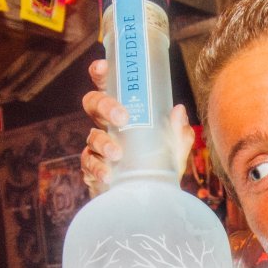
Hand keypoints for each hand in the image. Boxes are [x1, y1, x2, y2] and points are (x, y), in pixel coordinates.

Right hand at [81, 58, 196, 195]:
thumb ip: (178, 133)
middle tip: (122, 117)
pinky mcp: (92, 169)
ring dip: (103, 143)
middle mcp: (106, 126)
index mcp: (123, 113)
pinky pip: (89, 163)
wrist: (148, 200)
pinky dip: (98, 168)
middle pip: (93, 104)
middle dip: (104, 106)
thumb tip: (179, 110)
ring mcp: (97, 147)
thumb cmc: (158, 168)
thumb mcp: (174, 151)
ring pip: (91, 136)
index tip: (103, 67)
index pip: (107, 87)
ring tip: (116, 154)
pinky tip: (108, 175)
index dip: (100, 74)